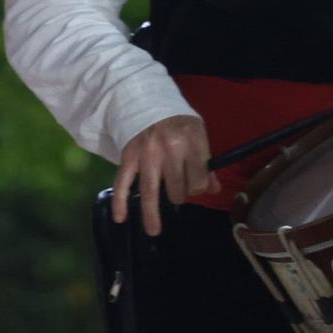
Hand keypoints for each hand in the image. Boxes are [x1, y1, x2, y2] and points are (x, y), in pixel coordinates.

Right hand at [114, 114, 218, 236]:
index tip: (196, 184)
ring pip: (151, 191)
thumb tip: (212, 189)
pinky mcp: (128, 157)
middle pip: (177, 189)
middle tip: (177, 187)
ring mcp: (146, 156)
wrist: (147, 102)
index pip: (198, 180)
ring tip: (154, 230)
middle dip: (179, 194)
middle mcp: (168, 152)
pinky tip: (120, 217)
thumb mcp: (199, 135)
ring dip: (153, 214)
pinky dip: (120, 201)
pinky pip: (123, 182)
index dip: (198, 187)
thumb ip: (206, 162)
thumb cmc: (178, 121)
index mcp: (190, 144)